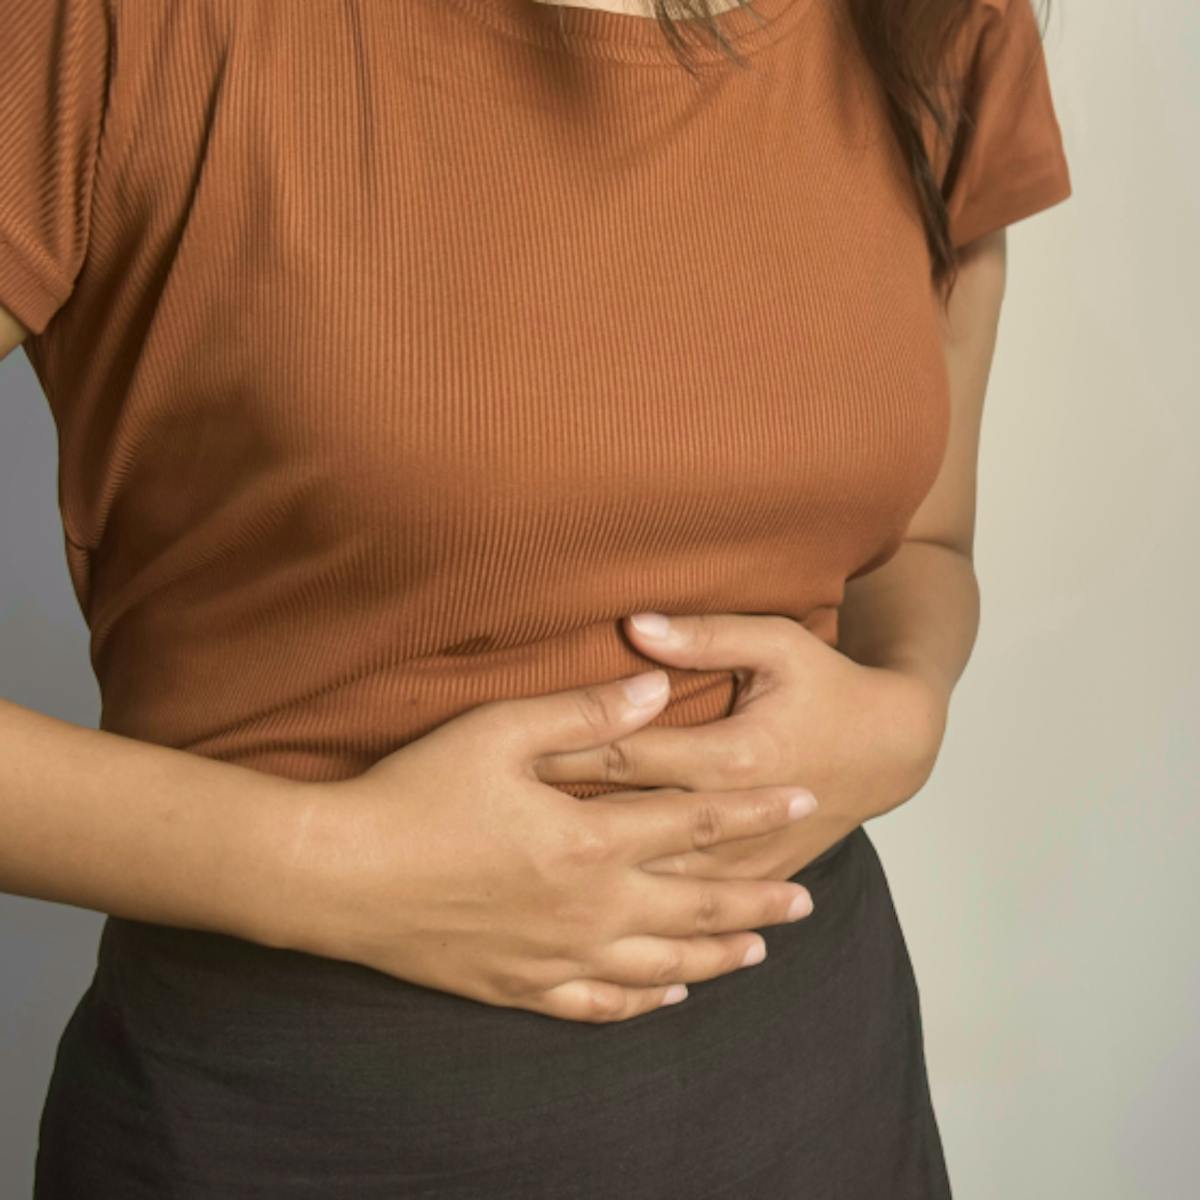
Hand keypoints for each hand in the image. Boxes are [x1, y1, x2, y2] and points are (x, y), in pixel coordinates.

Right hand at [274, 669, 818, 1024]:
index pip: (696, 821)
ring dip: (716, 955)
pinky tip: (668, 996)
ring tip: (757, 949)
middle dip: (757, 899)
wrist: (338, 876)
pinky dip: (643, 1004)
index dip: (755, 809)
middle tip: (806, 899)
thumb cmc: (414, 793)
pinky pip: (598, 1007)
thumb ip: (586, 712)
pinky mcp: (517, 987)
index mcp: (589, 841)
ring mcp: (554, 957)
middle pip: (696, 906)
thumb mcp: (499, 731)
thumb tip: (658, 690)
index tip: (803, 800)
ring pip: (660, 967)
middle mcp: (587, 908)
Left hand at [534, 612, 949, 881]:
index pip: (628, 755)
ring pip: (655, 880)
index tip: (508, 755)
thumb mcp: (777, 643)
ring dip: (597, 879)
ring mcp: (746, 859)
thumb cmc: (829, 687)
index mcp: (733, 755)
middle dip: (563, 821)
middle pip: (631, 822)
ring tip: (528, 883)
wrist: (891, 749)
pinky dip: (645, 915)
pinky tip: (596, 930)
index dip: (565, 752)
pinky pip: (692, 910)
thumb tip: (635, 626)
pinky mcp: (753, 879)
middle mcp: (735, 818)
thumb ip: (706, 636)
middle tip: (495, 823)